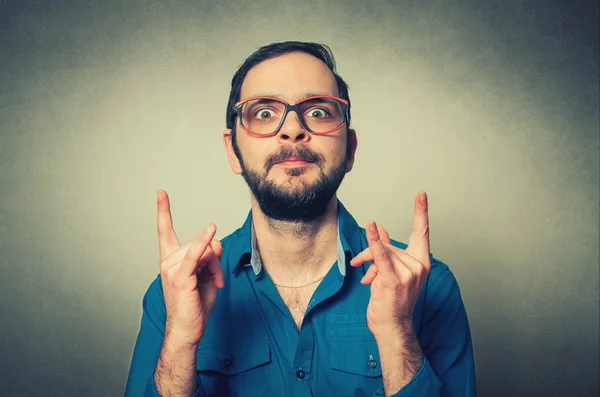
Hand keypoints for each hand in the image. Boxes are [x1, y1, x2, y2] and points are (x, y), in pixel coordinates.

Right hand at [157, 190, 223, 345]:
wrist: (187, 330)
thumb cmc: (194, 306)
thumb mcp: (206, 276)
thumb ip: (210, 257)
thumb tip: (215, 240)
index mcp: (171, 260)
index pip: (164, 230)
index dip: (163, 210)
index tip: (160, 193)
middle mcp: (168, 261)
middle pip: (201, 243)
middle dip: (215, 259)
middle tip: (216, 279)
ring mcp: (172, 269)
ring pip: (205, 251)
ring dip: (216, 267)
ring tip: (214, 283)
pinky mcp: (181, 278)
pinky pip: (196, 255)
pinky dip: (204, 242)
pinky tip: (211, 230)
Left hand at [349, 192, 430, 336]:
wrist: (391, 326)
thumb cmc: (392, 301)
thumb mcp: (391, 271)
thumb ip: (387, 249)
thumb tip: (381, 229)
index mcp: (421, 263)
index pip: (422, 233)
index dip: (421, 213)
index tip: (421, 195)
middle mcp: (418, 266)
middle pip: (390, 244)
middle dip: (371, 252)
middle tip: (360, 265)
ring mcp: (407, 273)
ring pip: (381, 252)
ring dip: (366, 262)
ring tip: (366, 278)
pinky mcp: (393, 279)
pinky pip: (381, 255)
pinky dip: (374, 241)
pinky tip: (372, 227)